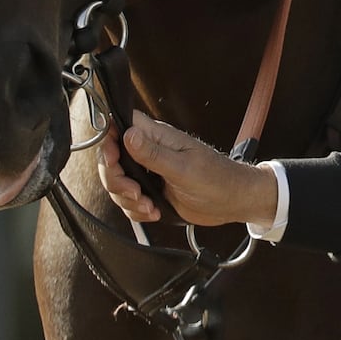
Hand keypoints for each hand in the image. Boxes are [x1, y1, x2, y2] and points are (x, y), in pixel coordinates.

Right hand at [98, 113, 277, 229]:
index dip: (108, 142)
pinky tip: (154, 213)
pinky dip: (136, 211)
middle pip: (112, 159)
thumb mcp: (183, 168)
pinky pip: (129, 200)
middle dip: (117, 181)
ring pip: (118, 183)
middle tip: (136, 194)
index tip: (112, 161)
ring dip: (127, 200)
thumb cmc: (216, 179)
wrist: (232, 201)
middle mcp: (150, 150)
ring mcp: (149, 171)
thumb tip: (128, 134)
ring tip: (149, 207)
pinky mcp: (152, 190)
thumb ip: (153, 154)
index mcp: (158, 137)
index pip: (121, 126)